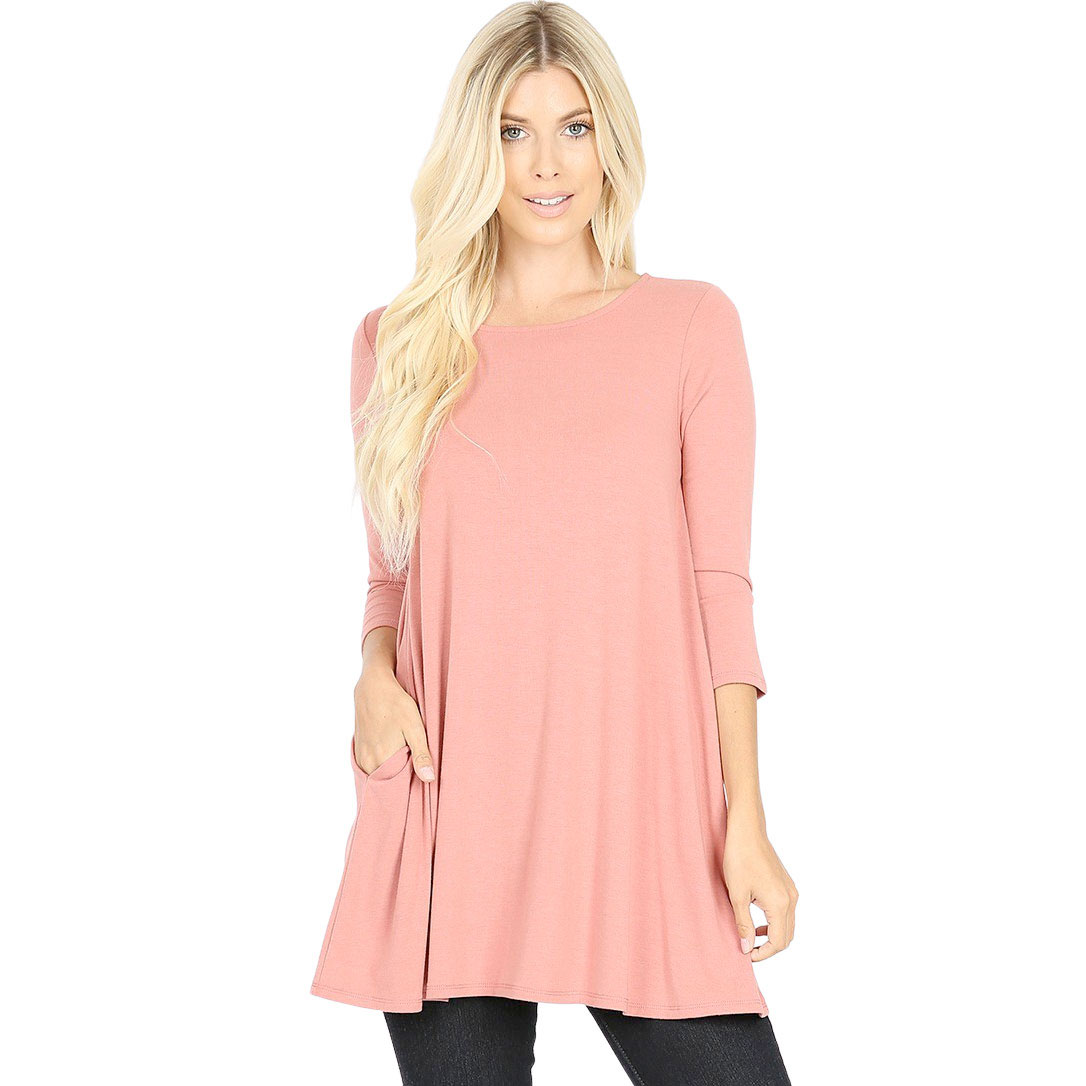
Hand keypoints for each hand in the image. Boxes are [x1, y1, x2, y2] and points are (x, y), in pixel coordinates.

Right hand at [353, 666, 434, 780]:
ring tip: (405, 768)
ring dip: (389, 775)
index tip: (418, 789)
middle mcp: (368, 761)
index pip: (395, 789)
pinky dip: (380, 767)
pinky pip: (370, 767)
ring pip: (377, 775)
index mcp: (382, 759)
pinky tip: (392, 758)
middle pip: (385, 783)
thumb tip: (429, 779)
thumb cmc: (396, 703)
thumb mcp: (414, 726)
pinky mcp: (358, 749)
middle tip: (415, 778)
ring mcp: (361, 756)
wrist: (373, 686)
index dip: (407, 790)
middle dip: (399, 784)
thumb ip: (421, 754)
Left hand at [722, 814, 797, 961]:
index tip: (747, 955)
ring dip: (772, 935)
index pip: (778, 941)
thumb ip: (743, 925)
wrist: (747, 831)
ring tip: (750, 936)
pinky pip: (786, 912)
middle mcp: (791, 899)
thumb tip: (746, 949)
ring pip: (788, 924)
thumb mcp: (737, 895)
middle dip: (769, 947)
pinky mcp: (787, 885)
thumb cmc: (739, 859)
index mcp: (780, 903)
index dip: (763, 953)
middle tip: (748, 949)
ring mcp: (791, 891)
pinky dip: (775, 921)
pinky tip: (756, 919)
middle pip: (787, 936)